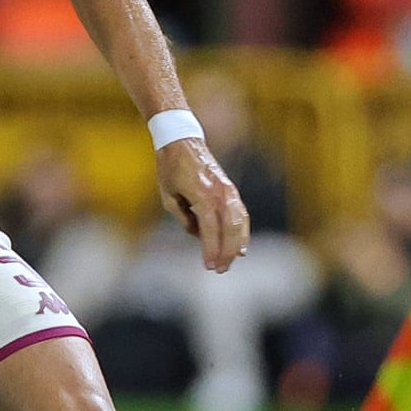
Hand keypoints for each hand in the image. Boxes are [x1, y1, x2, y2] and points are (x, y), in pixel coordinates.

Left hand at [158, 139, 249, 272]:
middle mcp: (220, 192)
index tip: (209, 266)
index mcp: (202, 193)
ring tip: (231, 261)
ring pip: (240, 222)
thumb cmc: (170, 168)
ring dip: (237, 243)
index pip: (210, 227)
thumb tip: (197, 234)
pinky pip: (241, 213)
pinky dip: (242, 230)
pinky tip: (240, 245)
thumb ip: (183, 217)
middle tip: (219, 270)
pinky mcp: (231, 189)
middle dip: (226, 251)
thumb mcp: (168, 195)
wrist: (182, 141)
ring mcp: (228, 190)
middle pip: (230, 228)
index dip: (211, 248)